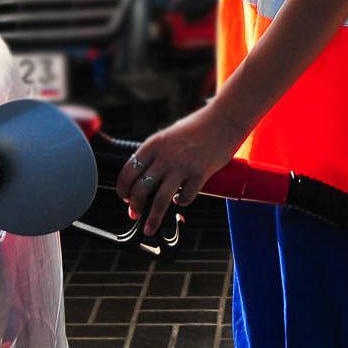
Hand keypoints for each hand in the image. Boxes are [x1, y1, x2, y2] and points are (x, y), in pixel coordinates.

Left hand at [115, 106, 244, 235]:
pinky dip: (180, 203)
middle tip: (134, 214)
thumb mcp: (169, 134)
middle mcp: (165, 156)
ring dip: (152, 218)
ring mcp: (183, 166)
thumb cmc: (197, 126)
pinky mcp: (201, 174)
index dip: (123, 188)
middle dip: (134, 206)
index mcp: (154, 144)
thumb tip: (146, 177)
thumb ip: (158, 154)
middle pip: (141, 188)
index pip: (128, 171)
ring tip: (149, 229)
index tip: (124, 197)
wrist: (225, 119)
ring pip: (160, 200)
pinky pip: (185, 197)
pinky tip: (180, 201)